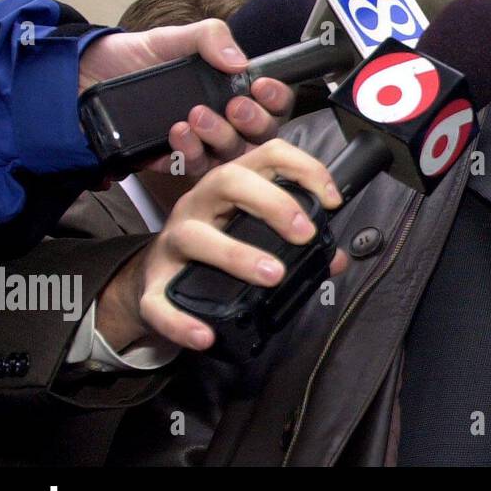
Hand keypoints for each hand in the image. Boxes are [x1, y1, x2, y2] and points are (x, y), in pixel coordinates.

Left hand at [79, 19, 294, 178]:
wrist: (84, 75)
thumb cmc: (135, 55)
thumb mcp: (175, 37)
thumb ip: (211, 37)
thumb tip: (240, 61)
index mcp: (232, 90)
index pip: (272, 102)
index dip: (276, 98)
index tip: (261, 86)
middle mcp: (224, 121)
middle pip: (261, 136)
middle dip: (253, 122)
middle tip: (235, 106)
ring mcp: (200, 144)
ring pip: (231, 157)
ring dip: (221, 138)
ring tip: (196, 116)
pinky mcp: (172, 160)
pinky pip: (193, 168)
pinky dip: (190, 152)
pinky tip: (176, 133)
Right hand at [95, 139, 345, 351]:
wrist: (160, 278)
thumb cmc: (218, 245)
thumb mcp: (256, 232)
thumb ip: (298, 241)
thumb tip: (338, 258)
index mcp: (231, 186)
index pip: (268, 155)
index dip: (304, 168)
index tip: (331, 200)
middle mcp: (199, 204)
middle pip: (228, 180)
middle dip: (273, 202)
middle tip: (305, 234)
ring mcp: (172, 241)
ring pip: (194, 236)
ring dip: (236, 254)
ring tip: (274, 274)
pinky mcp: (153, 285)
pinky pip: (158, 302)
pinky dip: (180, 321)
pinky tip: (204, 335)